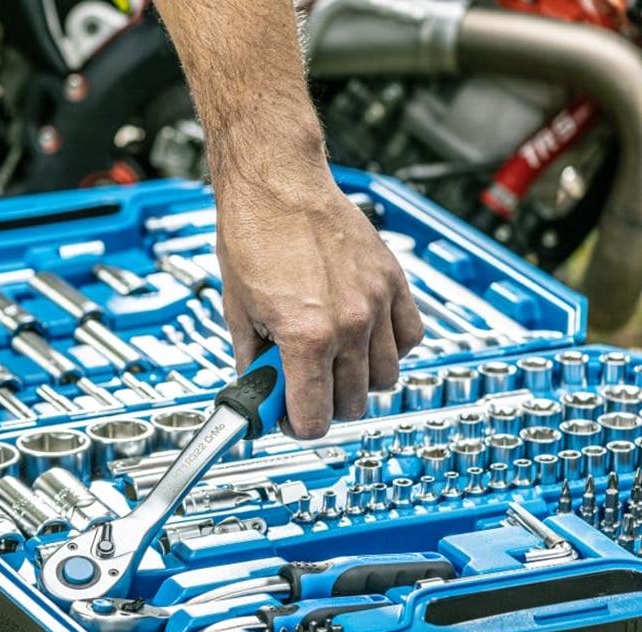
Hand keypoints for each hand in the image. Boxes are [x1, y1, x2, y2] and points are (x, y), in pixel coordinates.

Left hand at [214, 171, 423, 438]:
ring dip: (358, 380)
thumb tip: (262, 393)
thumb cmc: (252, 239)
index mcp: (306, 337)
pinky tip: (363, 339)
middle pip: (353, 403)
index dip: (298, 426)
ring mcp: (377, 303)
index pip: (315, 418)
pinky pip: (410, 338)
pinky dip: (391, 349)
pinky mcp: (393, 282)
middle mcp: (350, 324)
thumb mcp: (238, 313)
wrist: (277, 187)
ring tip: (331, 360)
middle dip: (325, 405)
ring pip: (386, 378)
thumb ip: (255, 362)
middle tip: (304, 390)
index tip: (288, 420)